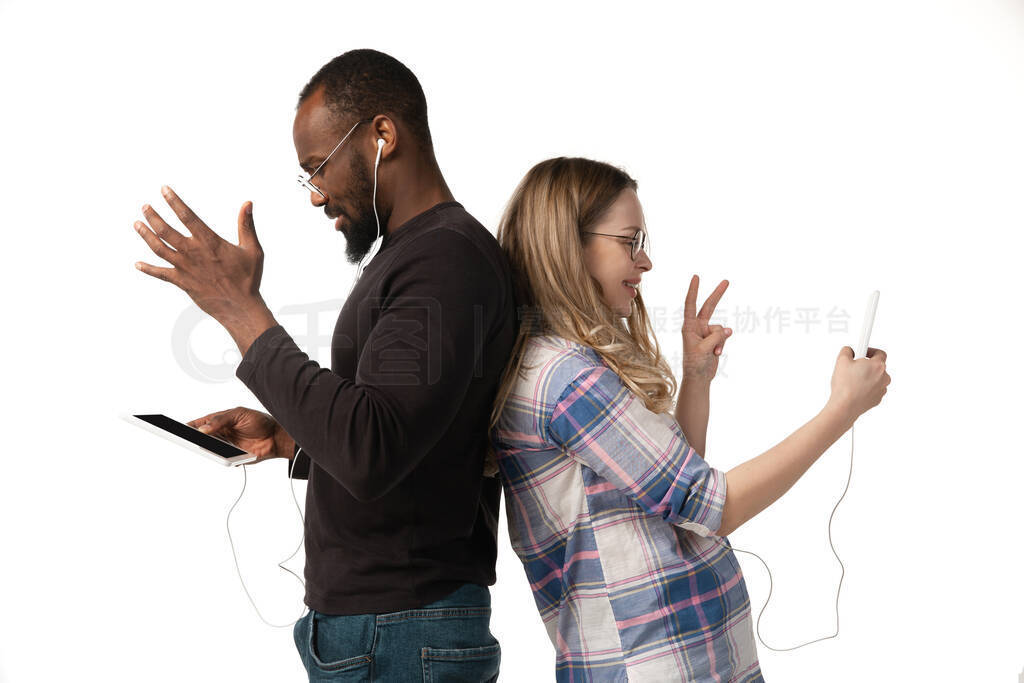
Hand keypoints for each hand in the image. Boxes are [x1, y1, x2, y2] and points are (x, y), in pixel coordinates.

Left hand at [133, 186, 265, 325]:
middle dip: (153, 216)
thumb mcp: (252, 249)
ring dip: (146, 235)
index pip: (187, 216)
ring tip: (137, 224)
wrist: (240, 307)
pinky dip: (148, 269)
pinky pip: (160, 273)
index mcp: (209, 242)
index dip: (174, 202)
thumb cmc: (248, 278)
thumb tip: (248, 203)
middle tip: (144, 207)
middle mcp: (193, 252)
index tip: (164, 190)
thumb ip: (246, 226)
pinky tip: (137, 264)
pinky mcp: (182, 282)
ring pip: (159, 248)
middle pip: (165, 230)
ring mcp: (185, 268)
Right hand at [186, 407, 293, 464]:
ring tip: (202, 447)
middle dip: (192, 441)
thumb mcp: (239, 414)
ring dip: (206, 450)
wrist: (275, 436)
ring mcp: (225, 446)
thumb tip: (203, 429)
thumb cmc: (258, 421)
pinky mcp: (232, 457)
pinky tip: (222, 454)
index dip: (186, 428)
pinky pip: (222, 459)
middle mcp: (219, 435)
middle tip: (187, 441)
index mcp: (218, 421)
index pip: (198, 425)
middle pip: (199, 440)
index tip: (176, 430)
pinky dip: (220, 458)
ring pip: (209, 451)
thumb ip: (221, 420)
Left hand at [681, 274, 732, 382]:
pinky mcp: (715, 339)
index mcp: (689, 327)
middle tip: (726, 281)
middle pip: (708, 307)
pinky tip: (716, 354)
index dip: (693, 291)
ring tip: (713, 352)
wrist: (698, 377)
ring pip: (721, 329)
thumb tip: (728, 330)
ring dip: (720, 341)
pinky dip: (722, 345)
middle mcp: (697, 327)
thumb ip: (716, 337)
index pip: (690, 305)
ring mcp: (706, 333)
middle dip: (717, 294)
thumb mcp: (703, 349)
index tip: (696, 277)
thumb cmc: (694, 364)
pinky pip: (724, 337)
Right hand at [826, 346, 890, 420]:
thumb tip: (849, 351)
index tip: (862, 351)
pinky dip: (866, 388)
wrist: (845, 406)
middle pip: (878, 366)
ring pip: (876, 378)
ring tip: (852, 380)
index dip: (870, 351)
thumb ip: (847, 350)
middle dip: (866, 365)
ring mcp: (882, 389)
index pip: (880, 352)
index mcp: (878, 365)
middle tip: (854, 367)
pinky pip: (873, 389)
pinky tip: (855, 389)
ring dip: (867, 377)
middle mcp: (884, 377)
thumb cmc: (845, 386)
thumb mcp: (841, 361)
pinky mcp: (877, 398)